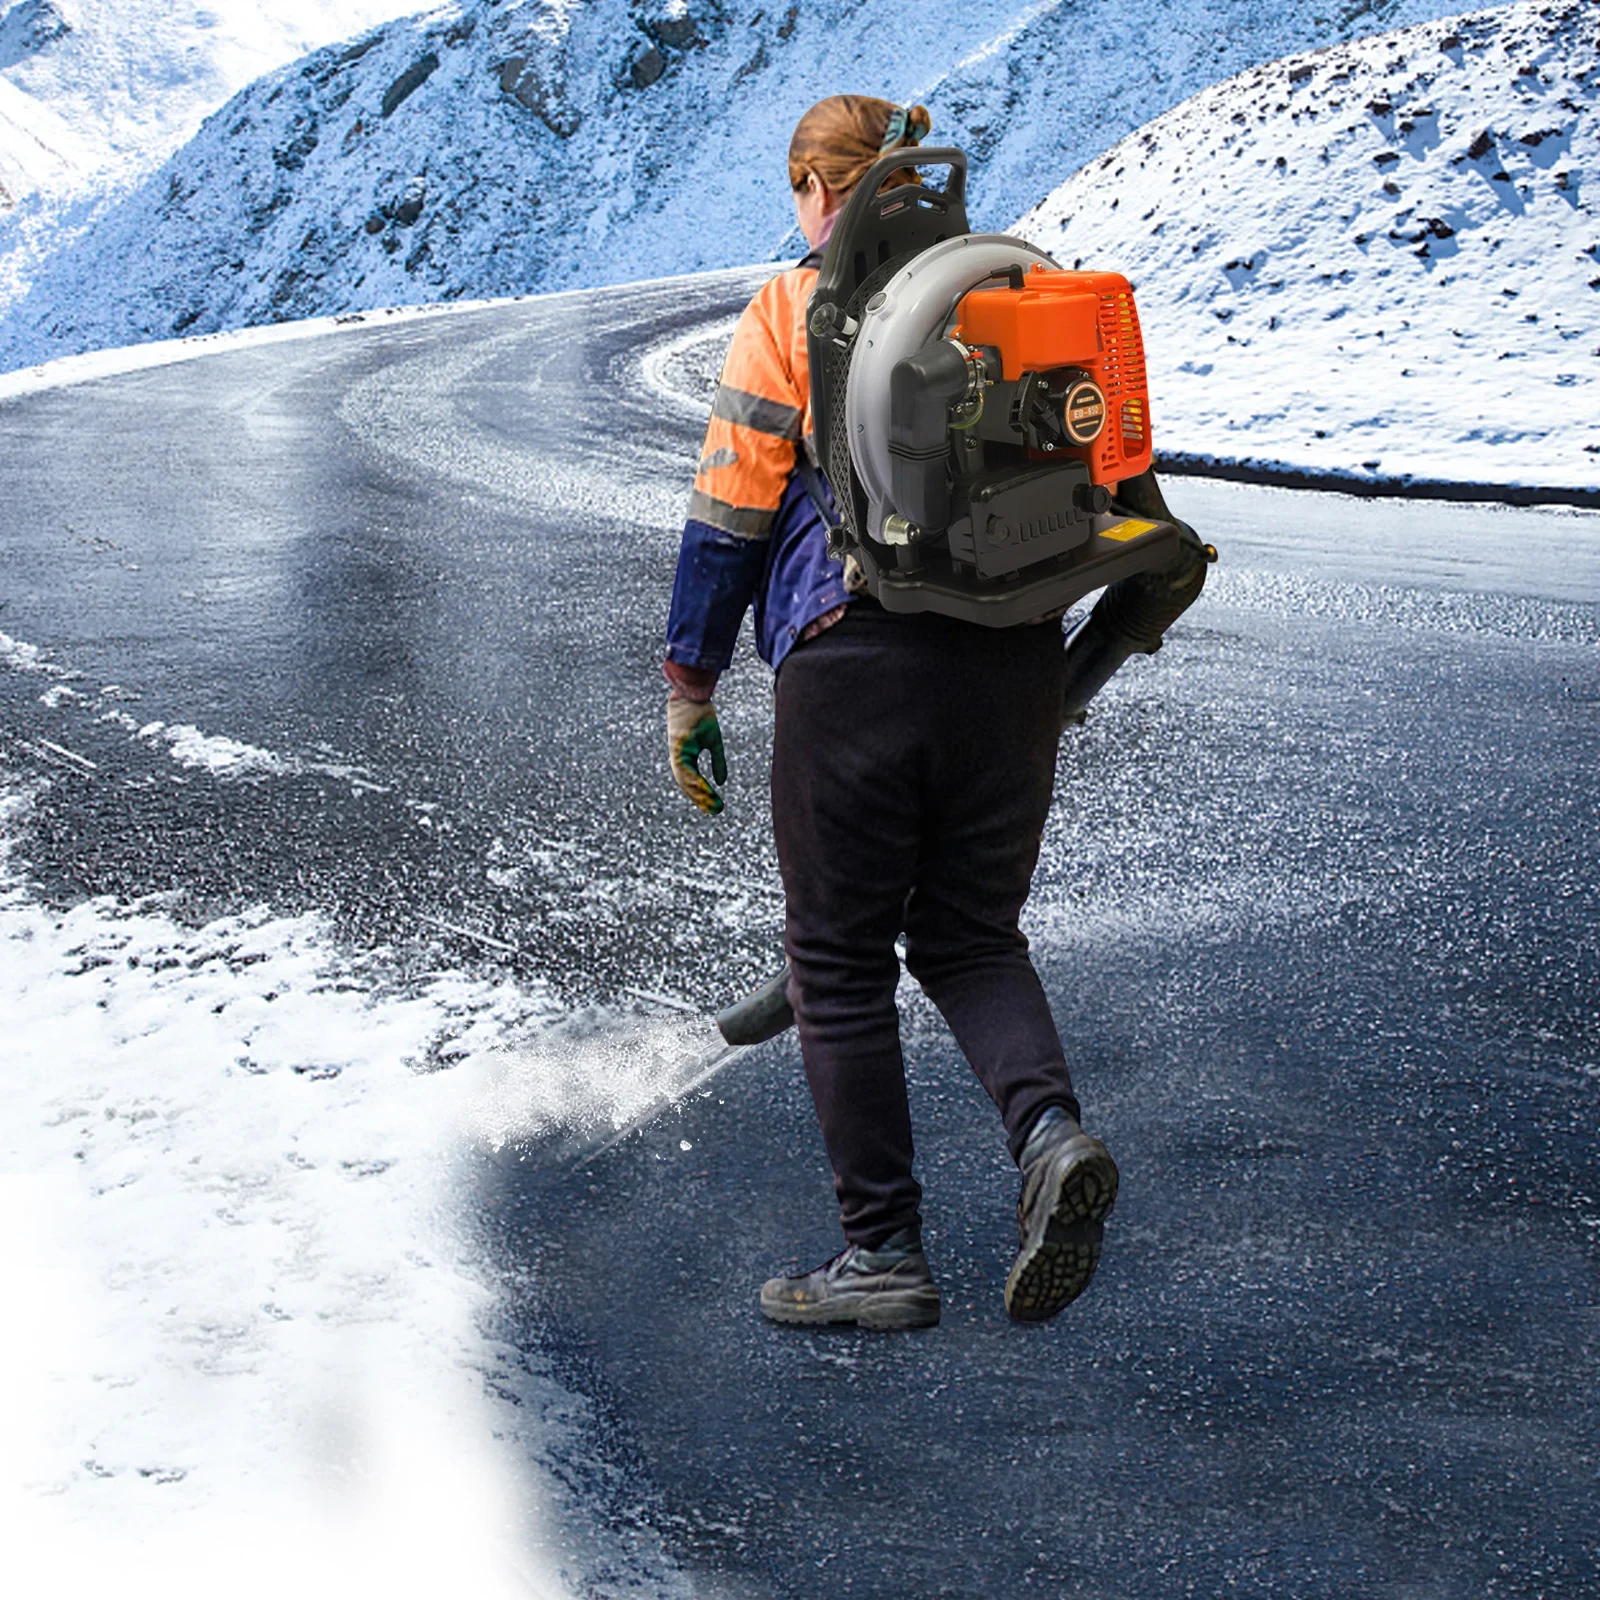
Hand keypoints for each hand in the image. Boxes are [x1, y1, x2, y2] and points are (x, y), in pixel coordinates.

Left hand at [667, 697, 726, 813]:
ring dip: (698, 793)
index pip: (691, 780)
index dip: (701, 794)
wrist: (693, 692)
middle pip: (686, 783)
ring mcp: (676, 751)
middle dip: (700, 799)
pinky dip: (694, 780)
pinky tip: (704, 790)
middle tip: (715, 811)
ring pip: (684, 779)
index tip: (713, 806)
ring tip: (712, 804)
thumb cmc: (701, 714)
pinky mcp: (676, 744)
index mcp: (685, 755)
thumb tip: (721, 782)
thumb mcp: (714, 741)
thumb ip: (717, 762)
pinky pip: (684, 768)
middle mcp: (678, 755)